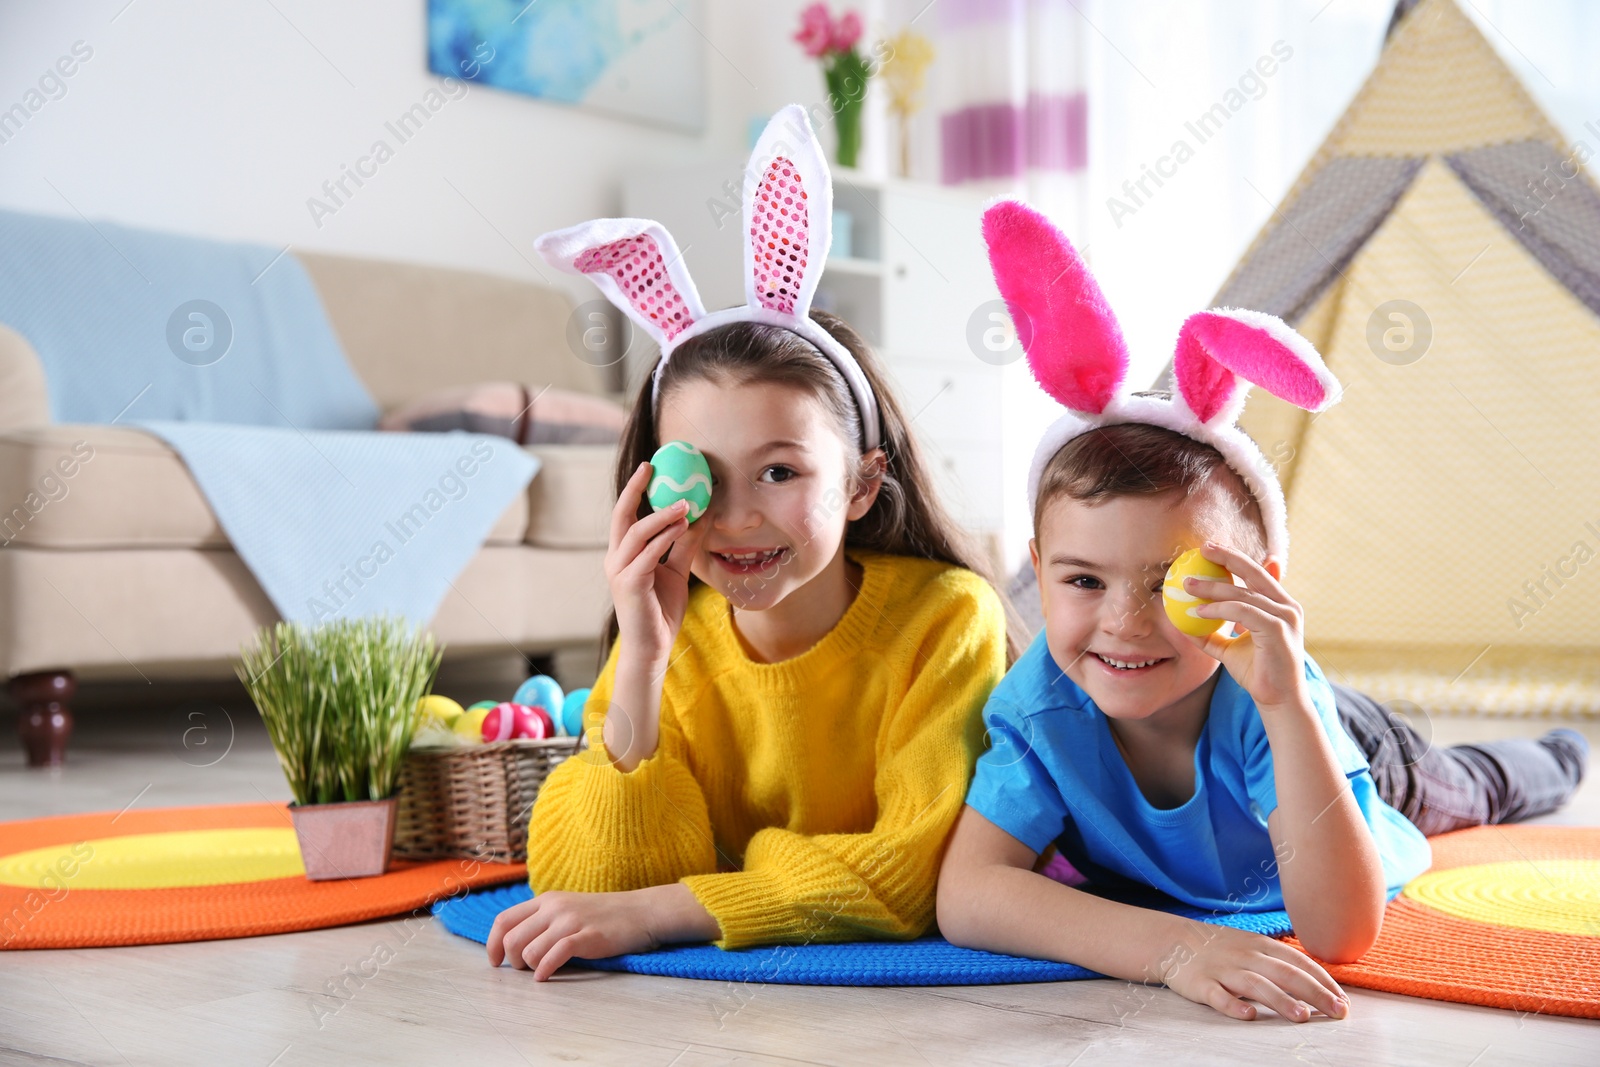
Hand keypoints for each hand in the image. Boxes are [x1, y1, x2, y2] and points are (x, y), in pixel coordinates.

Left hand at [486, 889, 660, 979]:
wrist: (641, 911)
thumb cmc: (604, 916)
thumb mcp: (568, 908)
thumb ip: (543, 920)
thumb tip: (514, 945)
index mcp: (546, 900)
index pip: (504, 920)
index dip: (492, 944)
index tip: (496, 962)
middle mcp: (554, 907)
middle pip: (512, 939)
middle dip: (513, 961)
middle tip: (526, 968)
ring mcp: (571, 921)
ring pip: (530, 950)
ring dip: (530, 967)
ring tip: (543, 970)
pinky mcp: (587, 936)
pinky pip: (554, 956)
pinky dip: (545, 970)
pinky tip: (547, 977)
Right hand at [605, 462, 708, 668]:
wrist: (653, 646)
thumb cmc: (661, 610)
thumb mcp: (677, 571)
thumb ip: (684, 545)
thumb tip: (701, 517)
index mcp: (624, 554)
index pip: (626, 515)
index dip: (635, 490)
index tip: (649, 467)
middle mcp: (616, 558)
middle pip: (622, 515)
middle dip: (636, 489)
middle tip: (653, 468)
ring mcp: (619, 571)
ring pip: (637, 532)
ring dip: (662, 515)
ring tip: (686, 504)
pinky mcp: (629, 584)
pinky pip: (647, 554)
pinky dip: (664, 537)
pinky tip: (682, 527)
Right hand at [1157, 922, 1348, 1021]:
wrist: (1175, 941)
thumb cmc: (1223, 949)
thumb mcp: (1254, 946)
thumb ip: (1282, 962)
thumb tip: (1320, 984)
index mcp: (1261, 946)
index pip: (1299, 962)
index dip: (1323, 981)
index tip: (1343, 1001)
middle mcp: (1246, 956)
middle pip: (1284, 974)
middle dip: (1314, 993)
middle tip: (1337, 1011)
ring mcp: (1223, 970)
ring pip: (1255, 984)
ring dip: (1280, 1000)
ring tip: (1302, 1017)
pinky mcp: (1201, 983)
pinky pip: (1218, 995)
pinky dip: (1233, 1005)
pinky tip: (1248, 1015)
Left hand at [1183, 542, 1307, 710]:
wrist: (1277, 700)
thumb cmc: (1257, 672)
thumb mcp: (1230, 648)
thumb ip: (1212, 633)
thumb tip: (1183, 622)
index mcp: (1280, 605)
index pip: (1257, 573)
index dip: (1235, 557)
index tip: (1209, 548)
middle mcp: (1287, 606)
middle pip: (1254, 572)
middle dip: (1228, 556)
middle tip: (1201, 548)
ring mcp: (1285, 617)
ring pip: (1244, 593)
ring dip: (1212, 587)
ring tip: (1187, 585)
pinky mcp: (1278, 630)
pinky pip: (1242, 611)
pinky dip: (1219, 609)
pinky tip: (1198, 612)